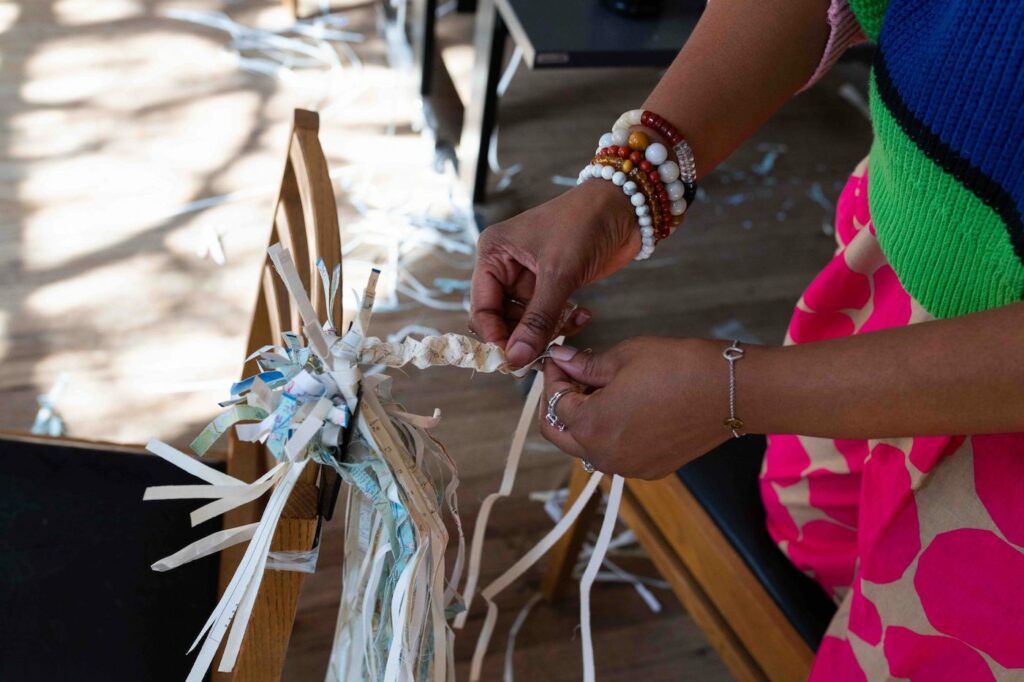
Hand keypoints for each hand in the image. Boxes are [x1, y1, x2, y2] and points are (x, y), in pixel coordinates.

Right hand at [470, 180, 640, 367]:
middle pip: (501, 319)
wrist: (626, 208)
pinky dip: (564, 322)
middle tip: (544, 352)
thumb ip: (537, 319)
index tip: (513, 359)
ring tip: (571, 322)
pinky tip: (584, 314)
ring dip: (548, 331)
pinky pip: (548, 317)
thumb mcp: (559, 273)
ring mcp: (529, 278)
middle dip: (523, 336)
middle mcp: (505, 267)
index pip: (481, 307)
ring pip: (526, 323)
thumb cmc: (584, 223)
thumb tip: (516, 358)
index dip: (494, 335)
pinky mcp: (552, 285)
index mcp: (493, 254)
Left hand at [539, 337, 735, 478]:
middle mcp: (604, 455)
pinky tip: (624, 407)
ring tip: (600, 388)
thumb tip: (563, 361)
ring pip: (587, 447)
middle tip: (571, 376)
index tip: (561, 358)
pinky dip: (610, 433)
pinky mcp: (651, 469)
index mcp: (591, 426)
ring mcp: (628, 467)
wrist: (730, 391)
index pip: (554, 402)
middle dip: (559, 404)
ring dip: (584, 420)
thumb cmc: (679, 369)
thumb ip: (585, 365)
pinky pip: (616, 454)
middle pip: (561, 434)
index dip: (554, 376)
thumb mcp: (624, 357)